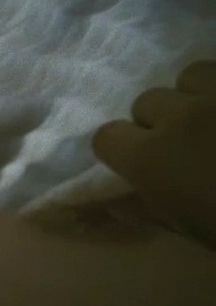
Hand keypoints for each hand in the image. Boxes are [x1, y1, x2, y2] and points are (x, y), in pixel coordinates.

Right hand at [92, 61, 215, 247]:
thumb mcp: (192, 229)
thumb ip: (150, 210)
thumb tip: (115, 204)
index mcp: (152, 158)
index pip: (107, 137)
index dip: (121, 150)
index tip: (139, 165)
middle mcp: (179, 115)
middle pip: (147, 101)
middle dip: (160, 121)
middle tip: (189, 145)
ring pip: (191, 75)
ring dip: (197, 94)